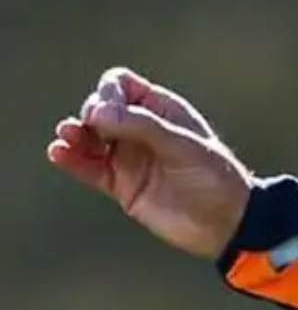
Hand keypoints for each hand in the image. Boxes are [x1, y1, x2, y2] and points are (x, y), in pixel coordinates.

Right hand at [46, 67, 254, 259]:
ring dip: (73, 134)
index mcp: (161, 111)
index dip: (108, 92)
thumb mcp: (184, 146)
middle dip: (89, 114)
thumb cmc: (215, 179)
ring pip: (88, 138)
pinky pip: (87, 167)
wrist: (226, 224)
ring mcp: (129, 157)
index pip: (120, 85)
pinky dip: (71, 159)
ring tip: (68, 137)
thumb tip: (96, 111)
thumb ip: (142, 125)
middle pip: (98, 109)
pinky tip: (59, 153)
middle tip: (92, 129)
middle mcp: (141, 131)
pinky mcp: (121, 185)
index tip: (110, 111)